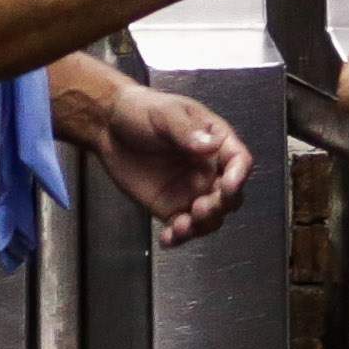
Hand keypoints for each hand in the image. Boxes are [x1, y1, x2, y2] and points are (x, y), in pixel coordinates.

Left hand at [69, 75, 255, 245]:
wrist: (109, 126)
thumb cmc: (142, 111)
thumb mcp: (166, 114)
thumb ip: (186, 130)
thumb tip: (209, 144)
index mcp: (215, 142)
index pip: (239, 161)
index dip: (239, 175)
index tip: (229, 185)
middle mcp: (209, 170)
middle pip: (230, 197)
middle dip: (219, 206)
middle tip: (200, 206)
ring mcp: (192, 191)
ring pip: (211, 218)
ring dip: (201, 226)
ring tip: (182, 224)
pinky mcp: (171, 207)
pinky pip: (183, 228)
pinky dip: (179, 237)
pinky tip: (169, 237)